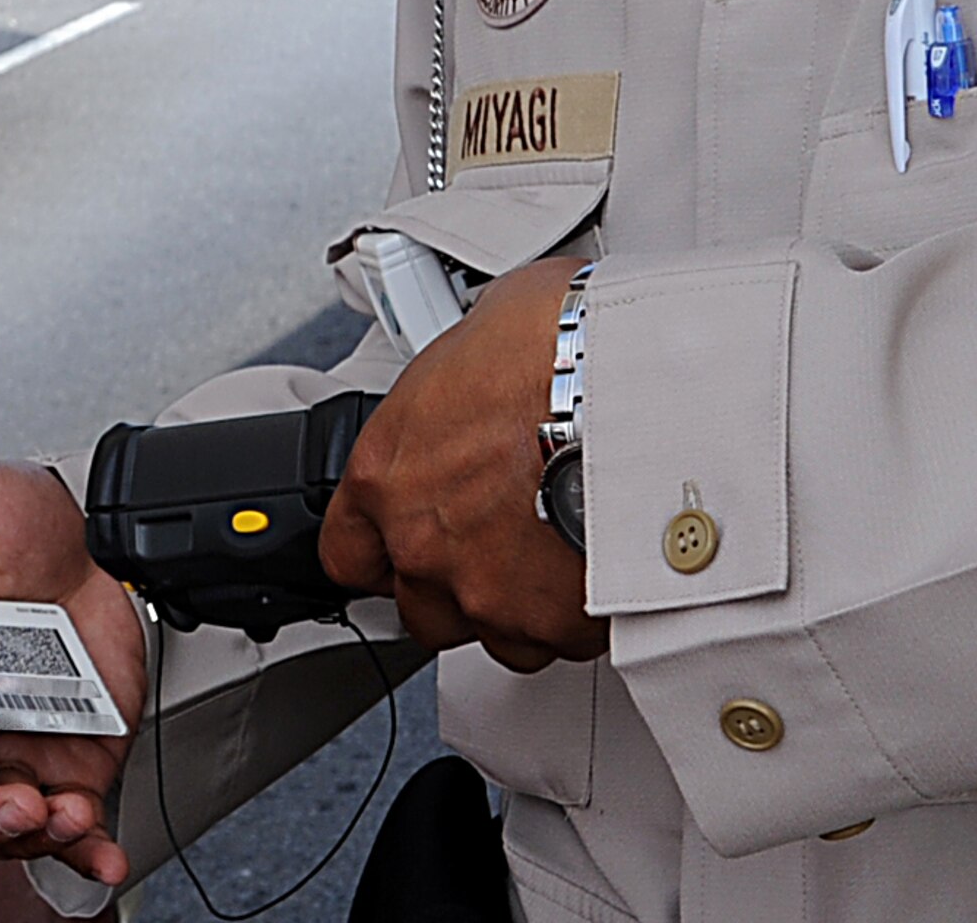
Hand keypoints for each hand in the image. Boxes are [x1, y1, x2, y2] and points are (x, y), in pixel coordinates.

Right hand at [0, 463, 145, 889]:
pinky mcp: (74, 757)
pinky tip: (101, 852)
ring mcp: (19, 745)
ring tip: (64, 815)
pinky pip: (73, 823)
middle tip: (15, 798)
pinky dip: (86, 849)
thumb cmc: (16, 516)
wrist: (99, 522)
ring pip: (0, 825)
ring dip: (28, 837)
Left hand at [320, 254, 609, 673]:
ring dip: (520, 602)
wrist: (628, 386)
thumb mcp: (474, 338)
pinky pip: (562, 639)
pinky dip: (579, 613)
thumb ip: (456, 387)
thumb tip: (480, 369)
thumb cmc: (553, 348)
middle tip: (503, 539)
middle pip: (420, 606)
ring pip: (495, 633)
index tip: (409, 542)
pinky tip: (602, 564)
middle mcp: (423, 546)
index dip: (382, 549)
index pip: (348, 551)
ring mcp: (488, 593)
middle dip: (459, 582)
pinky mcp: (556, 623)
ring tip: (561, 550)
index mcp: (386, 475)